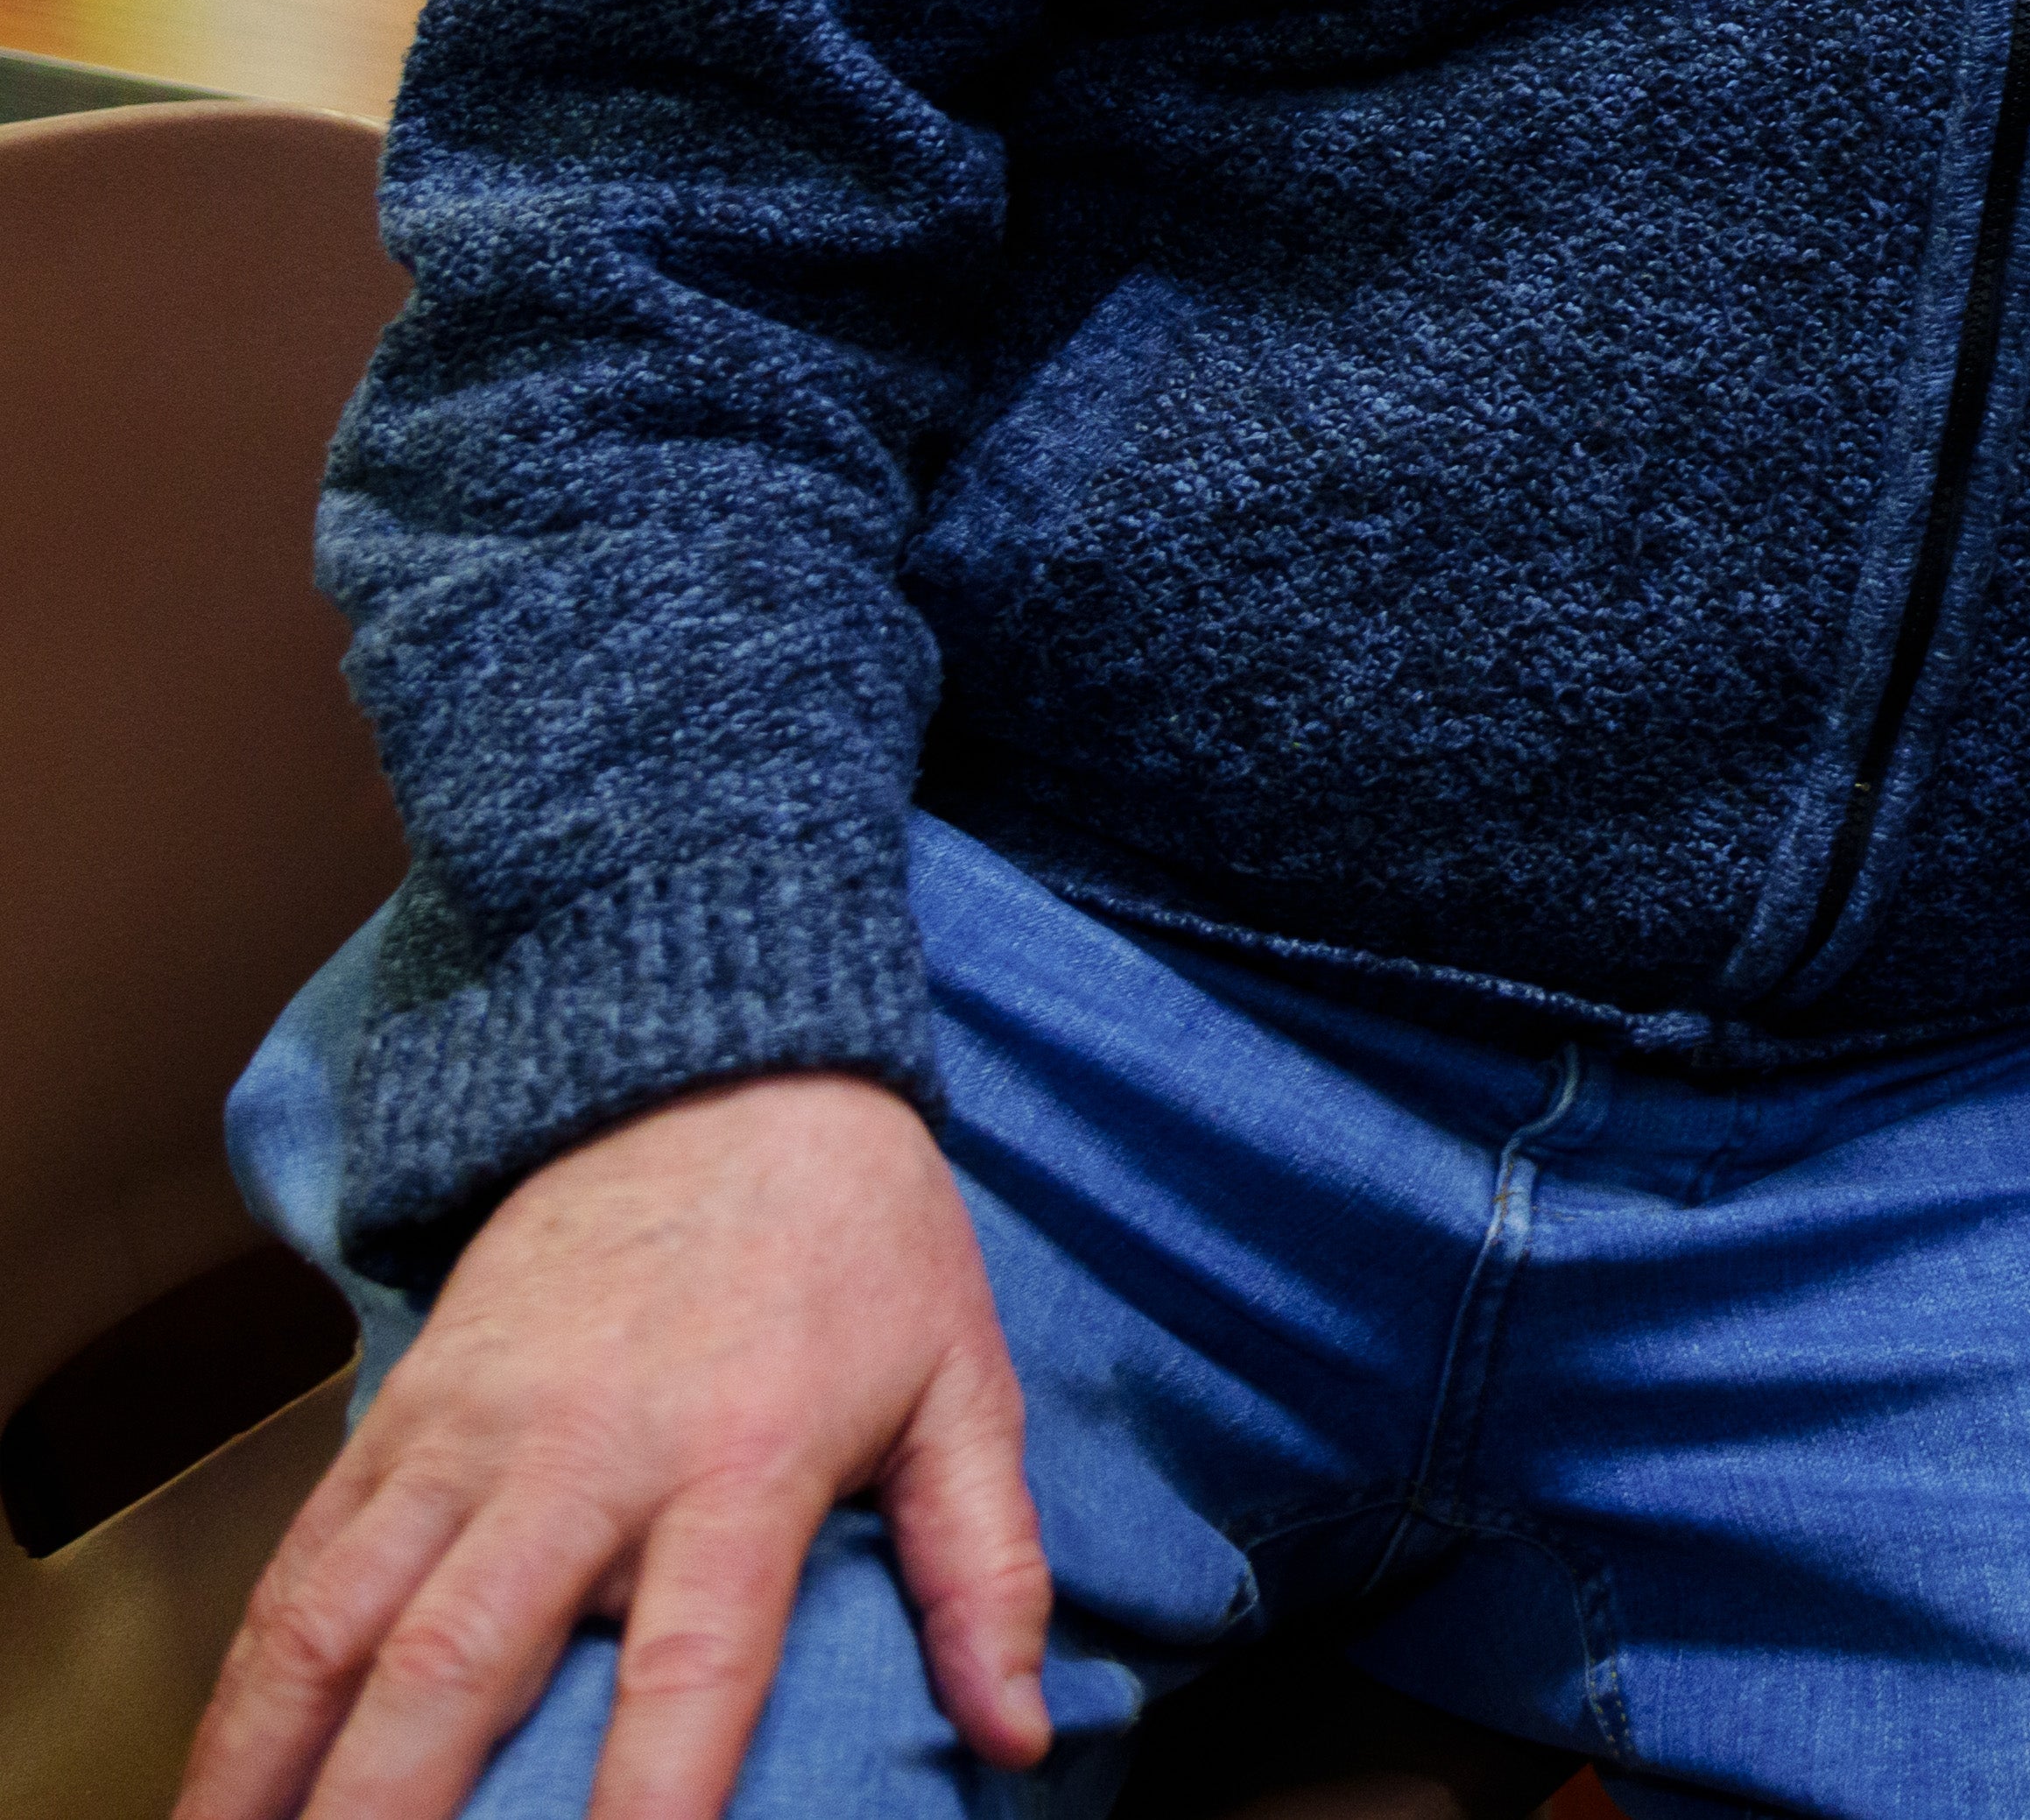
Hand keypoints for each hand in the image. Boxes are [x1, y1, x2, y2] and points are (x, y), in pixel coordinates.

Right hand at [182, 1074, 1049, 1819]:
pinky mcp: (396, 1410)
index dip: (654, 1790)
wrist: (726, 1070)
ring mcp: (469, 1432)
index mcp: (744, 1455)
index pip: (694, 1657)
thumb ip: (989, 1567)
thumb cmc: (861, 1245)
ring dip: (272, 1761)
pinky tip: (221, 1778)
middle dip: (393, 1807)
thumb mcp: (964, 1383)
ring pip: (338, 1621)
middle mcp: (586, 1449)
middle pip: (463, 1658)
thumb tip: (1021, 1731)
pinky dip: (244, 1684)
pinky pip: (300, 1565)